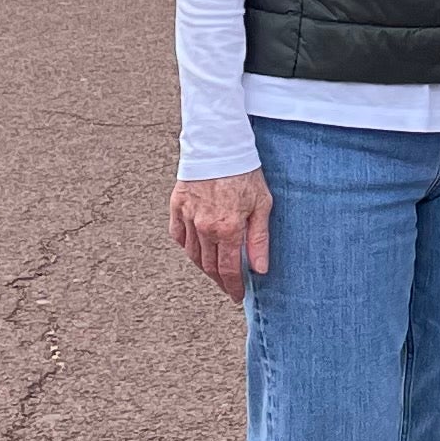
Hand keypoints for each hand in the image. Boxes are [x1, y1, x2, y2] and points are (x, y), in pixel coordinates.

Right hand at [171, 170, 271, 301]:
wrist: (219, 145)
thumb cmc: (245, 173)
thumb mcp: (262, 205)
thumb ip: (259, 240)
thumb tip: (259, 269)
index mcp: (228, 229)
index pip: (228, 270)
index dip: (233, 287)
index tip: (237, 295)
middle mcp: (204, 227)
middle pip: (209, 266)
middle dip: (220, 281)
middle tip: (228, 288)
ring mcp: (188, 217)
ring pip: (193, 254)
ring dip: (204, 267)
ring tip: (215, 272)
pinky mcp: (177, 206)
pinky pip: (178, 236)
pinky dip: (187, 247)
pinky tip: (197, 250)